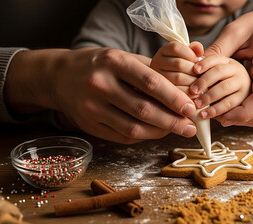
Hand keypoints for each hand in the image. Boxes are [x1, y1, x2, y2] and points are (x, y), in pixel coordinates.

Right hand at [5, 47, 197, 143]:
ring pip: (133, 128)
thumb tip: (189, 80)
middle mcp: (100, 84)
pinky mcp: (88, 125)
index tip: (191, 108)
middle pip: (143, 109)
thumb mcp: (124, 57)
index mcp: (114, 62)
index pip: (150, 82)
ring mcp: (91, 106)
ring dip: (160, 132)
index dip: (174, 98)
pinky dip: (144, 136)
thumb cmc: (102, 65)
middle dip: (172, 121)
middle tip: (190, 126)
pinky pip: (122, 136)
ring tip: (177, 130)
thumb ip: (155, 68)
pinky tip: (156, 132)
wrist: (60, 76)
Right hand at [151, 41, 203, 97]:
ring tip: (200, 83)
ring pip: (178, 77)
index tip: (198, 60)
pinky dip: (190, 92)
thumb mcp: (188, 56)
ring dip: (193, 80)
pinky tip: (196, 92)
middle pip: (179, 63)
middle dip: (194, 69)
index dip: (190, 54)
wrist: (175, 87)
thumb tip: (199, 50)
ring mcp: (158, 78)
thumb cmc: (186, 69)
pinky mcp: (162, 93)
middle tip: (202, 74)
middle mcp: (156, 63)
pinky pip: (178, 91)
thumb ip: (194, 50)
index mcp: (164, 51)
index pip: (176, 48)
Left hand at [199, 4, 252, 126]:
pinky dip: (239, 113)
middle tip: (206, 113)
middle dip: (232, 117)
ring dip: (234, 118)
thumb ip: (218, 50)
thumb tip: (195, 67)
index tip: (223, 118)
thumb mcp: (236, 31)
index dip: (243, 112)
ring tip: (210, 112)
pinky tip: (221, 109)